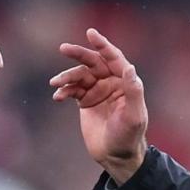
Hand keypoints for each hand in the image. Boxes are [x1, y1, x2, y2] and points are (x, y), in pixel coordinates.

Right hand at [50, 28, 147, 184]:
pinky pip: (71, 90)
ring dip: (66, 77)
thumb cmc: (129, 136)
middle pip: (93, 62)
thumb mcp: (134, 115)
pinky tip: (57, 96)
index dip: (103, 45)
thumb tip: (130, 68)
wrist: (115, 156)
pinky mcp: (85, 101)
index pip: (113, 58)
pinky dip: (63, 91)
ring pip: (79, 76)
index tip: (90, 33)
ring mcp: (97, 90)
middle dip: (79, 54)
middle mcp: (111, 82)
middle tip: (63, 48)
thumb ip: (133, 91)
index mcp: (125, 82)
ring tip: (55, 83)